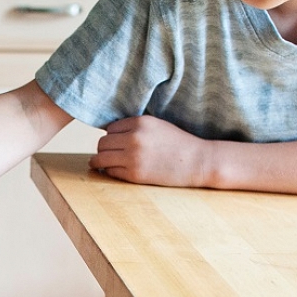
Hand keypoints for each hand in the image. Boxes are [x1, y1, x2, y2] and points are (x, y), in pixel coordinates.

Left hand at [89, 116, 210, 187]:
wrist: (197, 162)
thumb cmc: (177, 143)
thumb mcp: (156, 125)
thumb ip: (134, 127)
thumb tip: (107, 133)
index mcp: (140, 122)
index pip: (109, 129)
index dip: (111, 136)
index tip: (115, 143)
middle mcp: (134, 138)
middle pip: (102, 143)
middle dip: (104, 149)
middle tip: (108, 154)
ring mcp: (133, 157)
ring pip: (100, 158)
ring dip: (99, 162)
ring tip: (100, 164)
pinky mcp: (134, 174)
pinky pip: (110, 172)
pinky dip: (110, 172)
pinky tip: (115, 171)